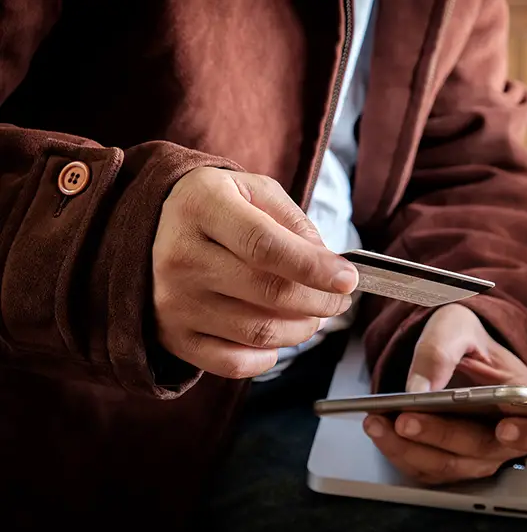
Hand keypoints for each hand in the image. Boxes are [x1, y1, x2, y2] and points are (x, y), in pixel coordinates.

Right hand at [152, 167, 358, 377]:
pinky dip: (267, 358)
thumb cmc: (216, 208)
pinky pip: (232, 363)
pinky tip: (278, 335)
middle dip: (320, 302)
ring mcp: (174, 301)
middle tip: (339, 298)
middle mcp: (181, 256)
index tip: (348, 280)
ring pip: (258, 332)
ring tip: (313, 314)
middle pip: (269, 293)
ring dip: (301, 329)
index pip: (266, 246)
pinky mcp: (172, 336)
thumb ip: (294, 221)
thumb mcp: (254, 191)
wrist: (151, 229)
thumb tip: (327, 264)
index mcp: (203, 207)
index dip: (314, 268)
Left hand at [364, 304, 526, 483]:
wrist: (448, 353)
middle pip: (483, 449)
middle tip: (407, 417)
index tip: (505, 429)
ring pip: (450, 465)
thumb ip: (442, 350)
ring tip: (378, 421)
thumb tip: (421, 388)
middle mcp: (509, 435)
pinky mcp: (449, 462)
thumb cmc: (466, 340)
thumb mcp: (456, 326)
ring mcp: (479, 454)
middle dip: (442, 435)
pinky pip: (425, 468)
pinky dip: (398, 451)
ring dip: (411, 447)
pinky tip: (378, 428)